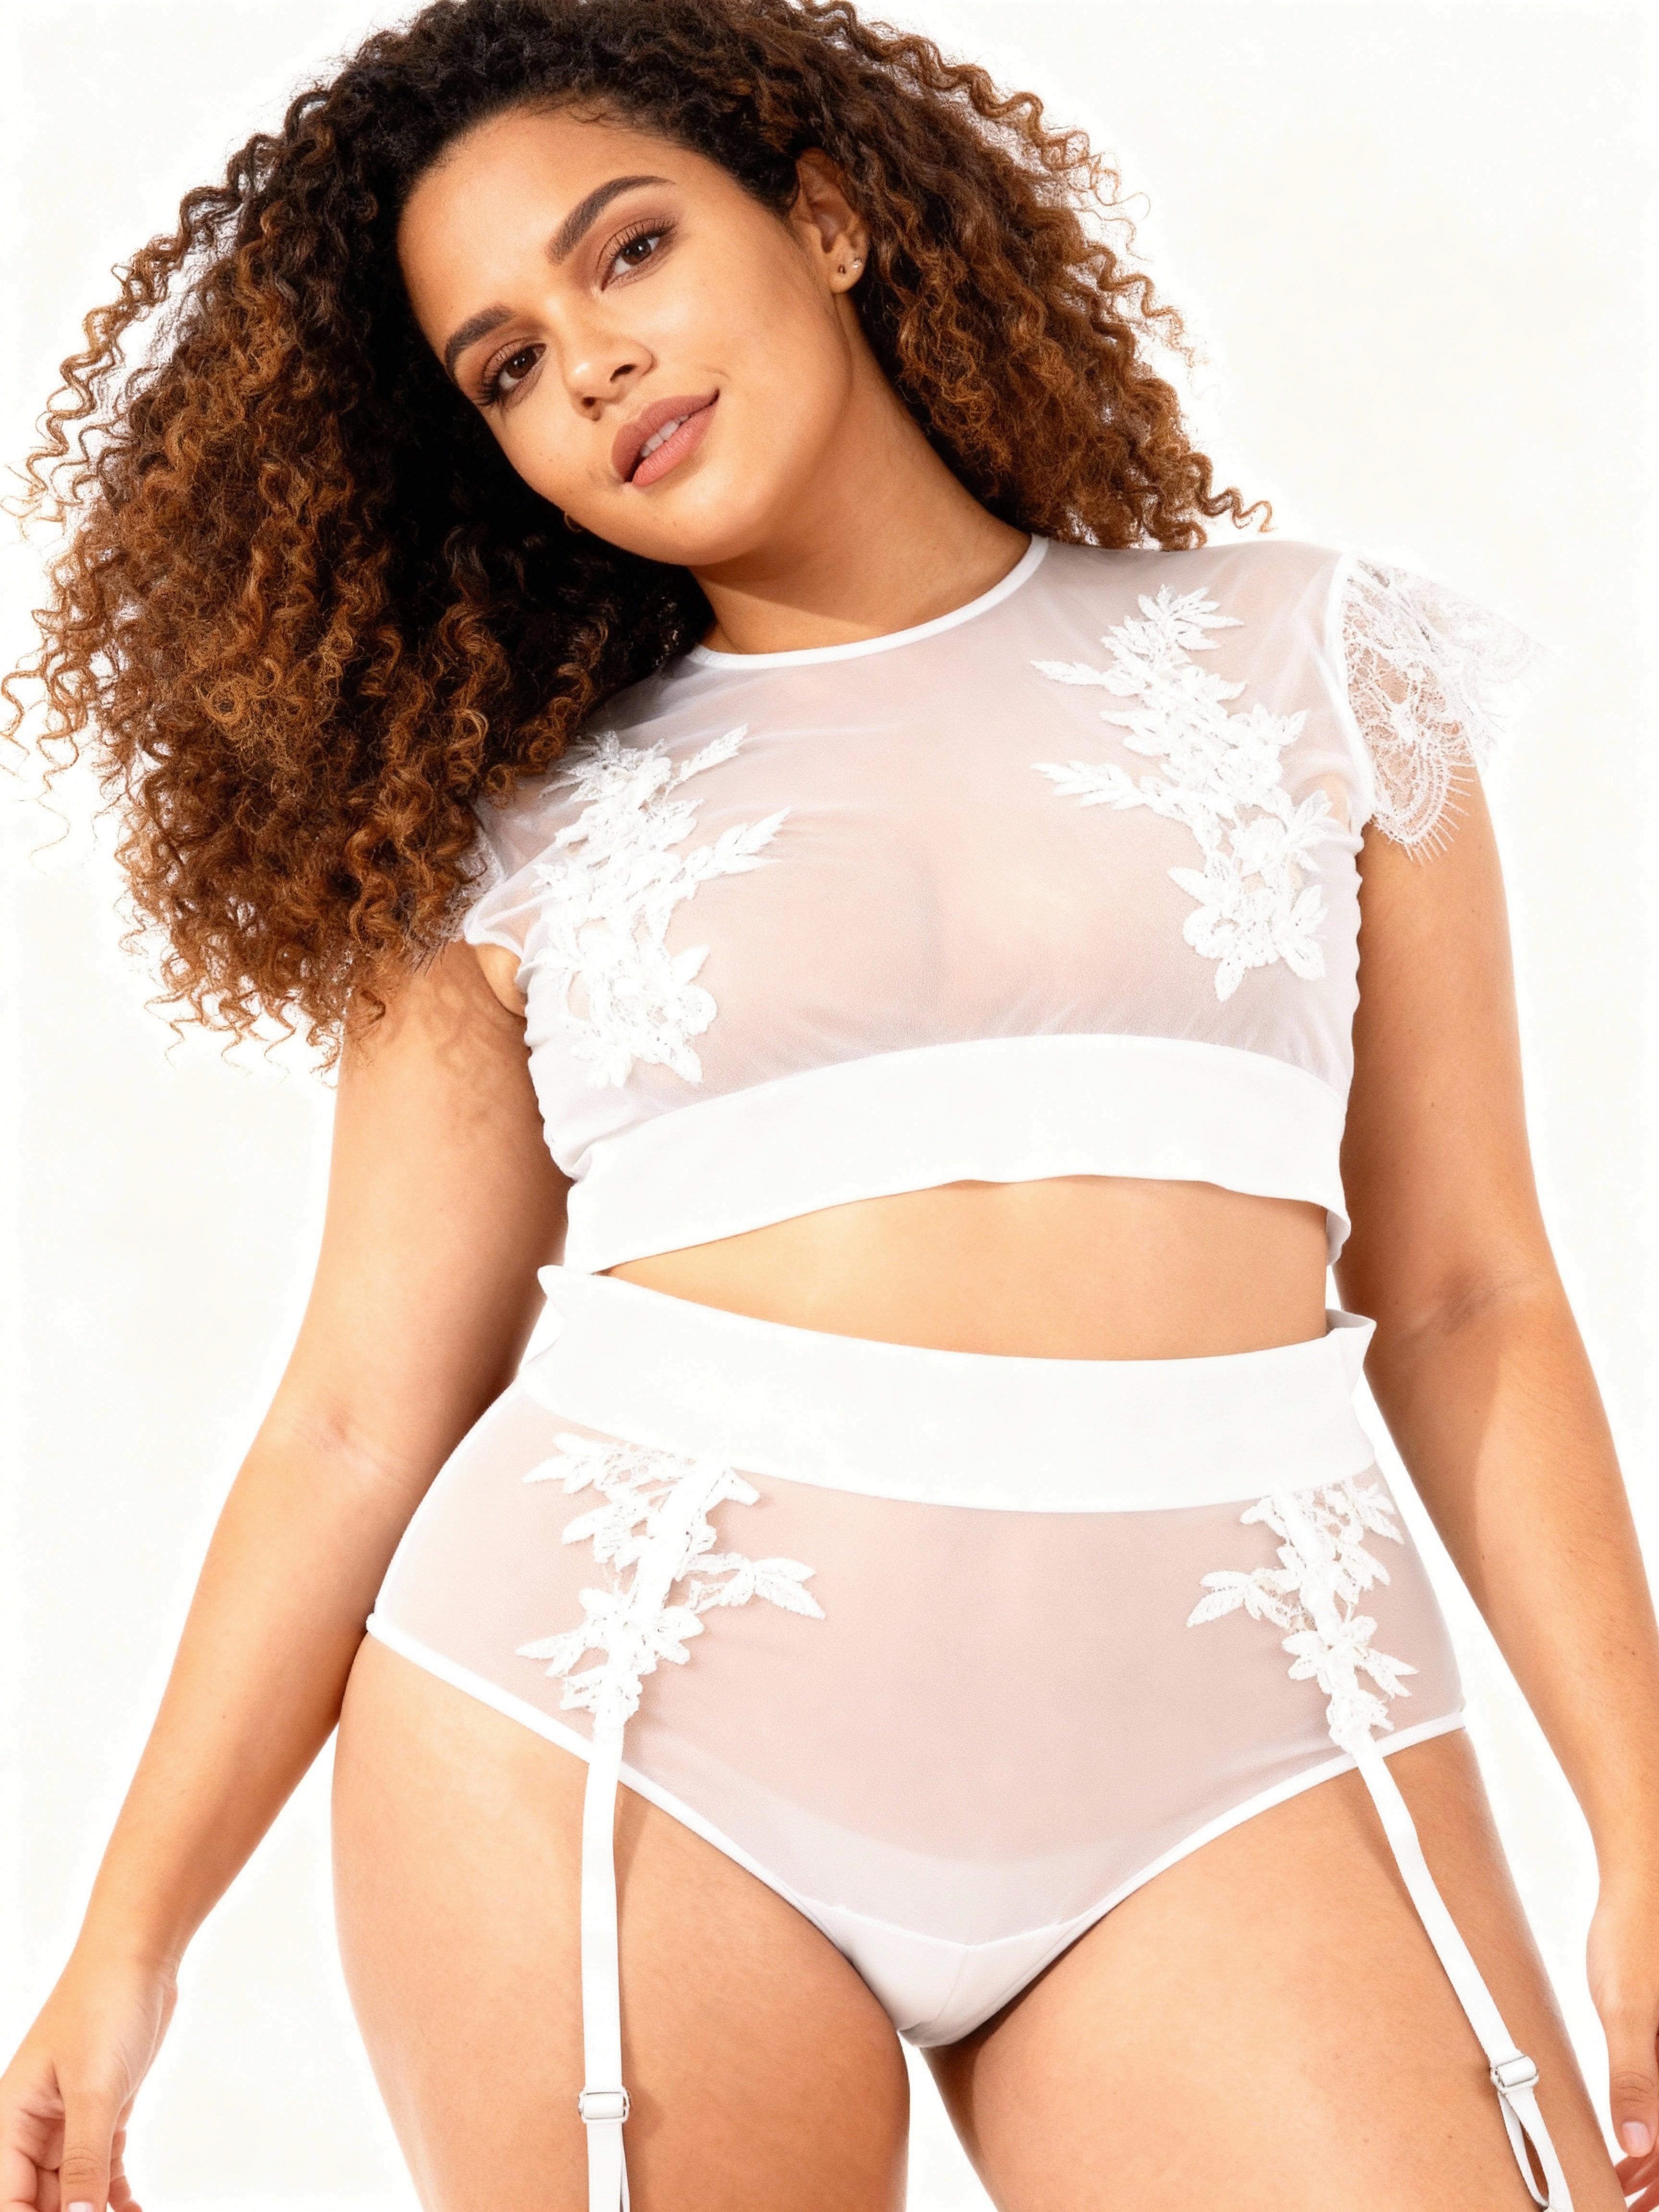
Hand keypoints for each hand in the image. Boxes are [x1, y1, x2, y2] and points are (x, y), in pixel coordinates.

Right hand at [0, 1946, 175, 2211]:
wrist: (138, 1955)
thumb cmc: (104, 2007)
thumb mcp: (95, 2089)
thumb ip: (85, 2161)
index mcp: (11, 2122)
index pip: (11, 2201)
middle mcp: (33, 2128)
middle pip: (42, 2201)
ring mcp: (68, 2121)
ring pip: (73, 2191)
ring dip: (96, 2211)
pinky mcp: (102, 2111)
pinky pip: (100, 2169)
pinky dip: (114, 2194)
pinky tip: (133, 2209)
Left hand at [1587, 1871, 1658, 2210]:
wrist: (1643, 1881)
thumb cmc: (1637, 1936)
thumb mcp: (1627, 2008)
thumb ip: (1635, 2077)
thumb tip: (1638, 2145)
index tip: (1634, 2207)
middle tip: (1623, 2200)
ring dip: (1656, 2157)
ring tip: (1621, 2183)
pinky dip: (1654, 2121)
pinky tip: (1627, 2138)